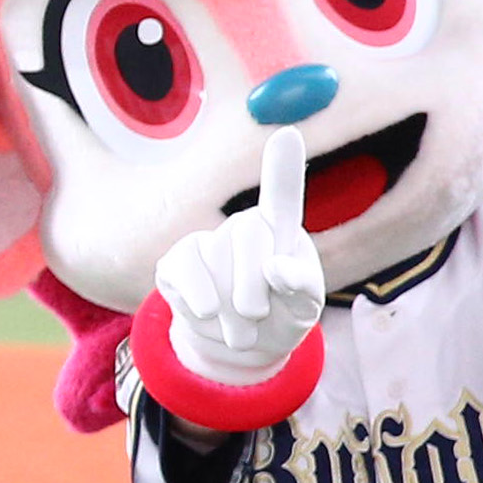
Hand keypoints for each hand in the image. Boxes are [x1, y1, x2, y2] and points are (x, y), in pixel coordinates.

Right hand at [152, 127, 327, 387]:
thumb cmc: (282, 318)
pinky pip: (184, 270)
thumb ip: (302, 288)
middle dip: (253, 281)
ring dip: (229, 305)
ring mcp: (207, 242)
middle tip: (257, 317)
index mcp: (281, 232)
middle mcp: (244, 228)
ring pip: (214, 257)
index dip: (281, 167)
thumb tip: (277, 268)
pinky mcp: (177, 263)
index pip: (281, 197)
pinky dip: (199, 298)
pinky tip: (208, 314)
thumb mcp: (305, 310)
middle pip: (247, 232)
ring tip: (240, 330)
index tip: (287, 134)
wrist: (239, 348)